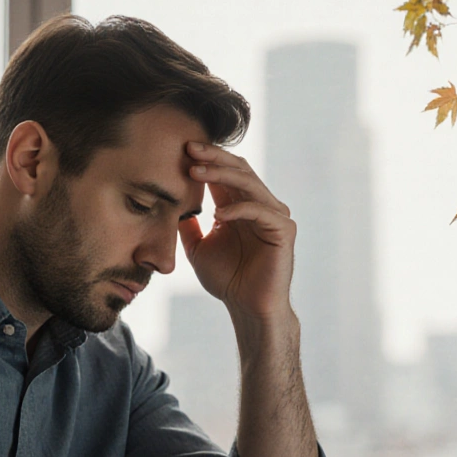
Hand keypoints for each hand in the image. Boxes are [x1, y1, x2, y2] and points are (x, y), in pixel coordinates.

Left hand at [180, 142, 294, 320]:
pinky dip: (238, 209)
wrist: (247, 308)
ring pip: (249, 183)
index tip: (180, 149)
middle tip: (189, 148)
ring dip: (221, 174)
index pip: (225, 172)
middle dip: (213, 157)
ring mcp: (275, 215)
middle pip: (239, 169)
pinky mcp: (284, 230)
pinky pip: (260, 210)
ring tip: (196, 171)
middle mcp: (260, 205)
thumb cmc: (227, 280)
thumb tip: (172, 205)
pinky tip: (218, 214)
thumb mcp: (197, 248)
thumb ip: (188, 225)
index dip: (206, 158)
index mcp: (240, 205)